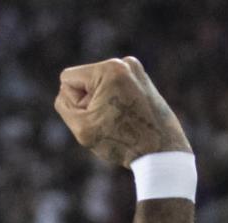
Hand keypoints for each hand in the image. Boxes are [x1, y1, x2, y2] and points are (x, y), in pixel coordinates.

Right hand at [55, 56, 190, 167]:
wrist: (163, 154)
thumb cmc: (123, 142)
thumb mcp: (81, 127)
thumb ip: (64, 104)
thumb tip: (70, 90)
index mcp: (109, 69)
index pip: (68, 80)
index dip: (74, 104)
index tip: (96, 118)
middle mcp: (125, 63)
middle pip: (84, 81)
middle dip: (90, 103)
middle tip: (112, 122)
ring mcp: (137, 71)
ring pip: (98, 87)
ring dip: (102, 105)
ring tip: (122, 121)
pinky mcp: (144, 80)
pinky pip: (114, 90)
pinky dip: (116, 104)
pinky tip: (129, 118)